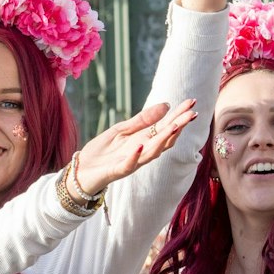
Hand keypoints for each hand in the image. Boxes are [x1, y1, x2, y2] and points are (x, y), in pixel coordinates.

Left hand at [70, 100, 199, 195]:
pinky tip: (141, 146)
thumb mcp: (122, 129)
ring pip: (152, 153)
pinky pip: (128, 164)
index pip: (165, 127)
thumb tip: (166, 105)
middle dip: (178, 126)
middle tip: (191, 114)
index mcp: (143, 140)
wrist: (81, 170)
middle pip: (164, 140)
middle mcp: (142, 152)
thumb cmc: (103, 150)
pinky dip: (135, 156)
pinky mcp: (117, 171)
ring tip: (175, 127)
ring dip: (164, 140)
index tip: (191, 102)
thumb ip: (142, 120)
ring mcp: (131, 162)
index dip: (179, 115)